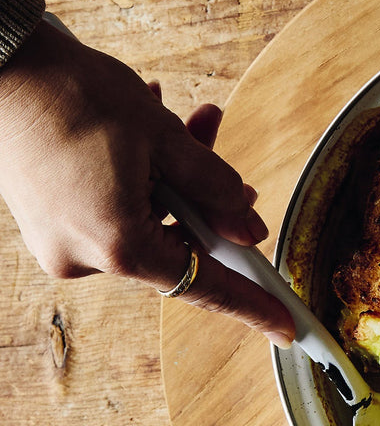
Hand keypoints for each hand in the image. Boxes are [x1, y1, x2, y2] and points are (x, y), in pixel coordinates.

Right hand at [0, 21, 295, 345]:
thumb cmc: (75, 97)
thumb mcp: (166, 140)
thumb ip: (217, 190)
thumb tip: (249, 229)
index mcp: (119, 246)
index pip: (204, 285)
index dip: (251, 304)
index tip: (286, 328)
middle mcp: (85, 257)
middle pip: (176, 242)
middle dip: (209, 201)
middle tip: (231, 168)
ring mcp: (60, 241)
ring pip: (148, 217)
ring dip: (175, 174)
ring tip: (189, 120)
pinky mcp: (46, 219)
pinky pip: (112, 207)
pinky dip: (138, 174)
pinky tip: (147, 123)